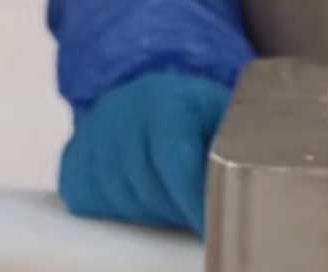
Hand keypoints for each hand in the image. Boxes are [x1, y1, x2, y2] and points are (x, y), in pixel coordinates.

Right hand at [57, 72, 230, 235]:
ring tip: (174, 208)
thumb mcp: (220, 112)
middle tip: (199, 220)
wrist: (142, 98)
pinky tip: (141, 204)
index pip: (173, 157)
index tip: (212, 228)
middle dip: (177, 211)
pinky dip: (119, 211)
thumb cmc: (193, 114)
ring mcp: (91, 135)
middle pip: (147, 185)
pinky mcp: (73, 159)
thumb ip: (232, 141)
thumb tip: (254, 177)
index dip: (192, 200)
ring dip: (151, 214)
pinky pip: (92, 201)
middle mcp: (120, 111)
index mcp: (163, 98)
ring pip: (120, 198)